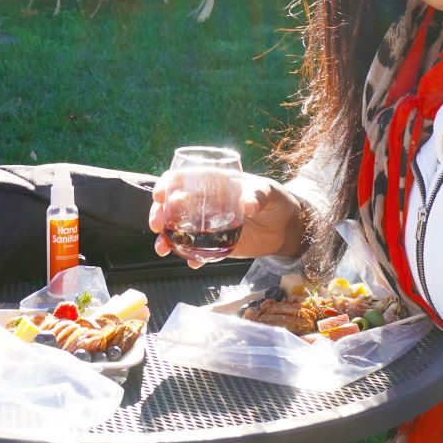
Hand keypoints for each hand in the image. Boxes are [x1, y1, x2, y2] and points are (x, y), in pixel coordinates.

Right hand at [147, 172, 306, 267]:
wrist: (286, 228)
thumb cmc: (275, 200)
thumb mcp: (268, 192)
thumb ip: (258, 195)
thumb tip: (247, 205)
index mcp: (212, 182)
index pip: (182, 179)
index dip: (167, 185)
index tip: (160, 196)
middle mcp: (204, 203)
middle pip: (172, 205)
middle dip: (159, 214)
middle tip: (156, 225)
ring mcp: (208, 225)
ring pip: (179, 230)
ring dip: (166, 239)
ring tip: (161, 248)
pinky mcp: (216, 244)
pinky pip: (198, 251)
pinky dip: (191, 257)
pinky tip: (191, 263)